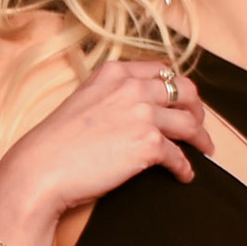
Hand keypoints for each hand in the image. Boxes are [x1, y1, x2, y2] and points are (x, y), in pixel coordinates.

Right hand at [0, 58, 212, 245]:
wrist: (42, 168)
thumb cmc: (55, 142)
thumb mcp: (82, 101)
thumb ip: (111, 96)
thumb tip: (136, 109)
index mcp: (113, 72)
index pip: (159, 70)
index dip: (175, 85)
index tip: (181, 99)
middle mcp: (131, 87)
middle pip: (184, 90)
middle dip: (197, 107)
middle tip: (198, 123)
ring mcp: (143, 114)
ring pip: (189, 123)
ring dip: (201, 138)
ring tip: (203, 149)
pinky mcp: (149, 144)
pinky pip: (180, 156)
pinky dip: (185, 168)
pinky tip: (184, 175)